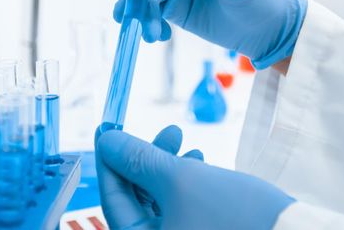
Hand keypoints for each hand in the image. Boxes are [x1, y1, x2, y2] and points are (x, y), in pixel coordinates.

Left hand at [95, 126, 294, 229]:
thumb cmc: (237, 215)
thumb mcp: (181, 180)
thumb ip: (139, 159)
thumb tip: (106, 140)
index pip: (114, 200)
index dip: (109, 161)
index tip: (108, 129)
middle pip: (136, 199)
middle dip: (147, 159)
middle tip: (164, 130)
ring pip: (160, 199)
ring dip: (168, 166)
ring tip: (185, 143)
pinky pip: (180, 206)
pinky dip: (184, 181)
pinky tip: (199, 160)